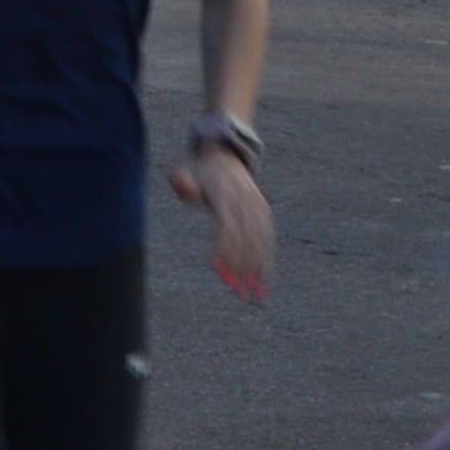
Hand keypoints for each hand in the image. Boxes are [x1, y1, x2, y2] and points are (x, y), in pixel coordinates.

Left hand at [170, 144, 272, 300]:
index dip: (224, 249)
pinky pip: (268, 238)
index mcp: (225, 195)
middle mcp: (244, 201)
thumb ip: (182, 180)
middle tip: (237, 292)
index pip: (227, 227)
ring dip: (259, 268)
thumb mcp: (186, 172)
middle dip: (242, 267)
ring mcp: (257, 206)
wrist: (224, 154)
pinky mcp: (263, 211)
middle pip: (246, 238)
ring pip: (261, 241)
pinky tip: (265, 280)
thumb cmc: (200, 171)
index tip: (219, 270)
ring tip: (257, 294)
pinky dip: (268, 259)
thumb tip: (181, 183)